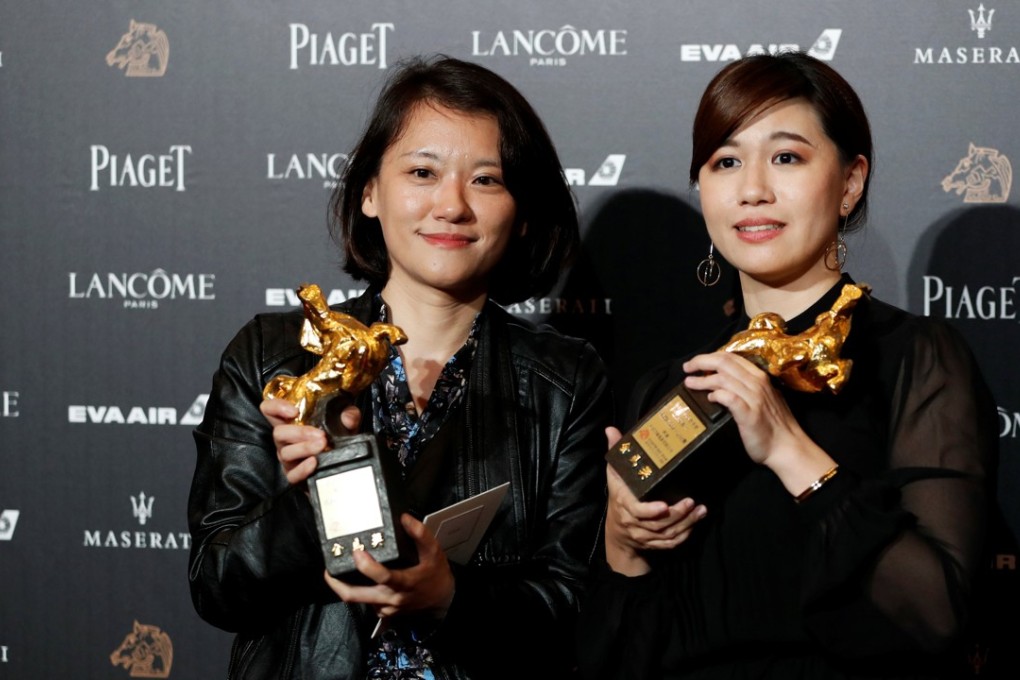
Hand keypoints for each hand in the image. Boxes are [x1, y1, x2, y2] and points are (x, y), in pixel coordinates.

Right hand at [259, 398, 361, 485]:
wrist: (344, 466)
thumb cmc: (337, 440)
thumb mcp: (345, 422)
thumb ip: (348, 415)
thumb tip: (347, 418)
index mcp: (292, 424)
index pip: (270, 410)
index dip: (275, 407)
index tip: (294, 411)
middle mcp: (285, 441)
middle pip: (278, 433)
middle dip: (299, 432)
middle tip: (320, 434)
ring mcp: (288, 459)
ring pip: (285, 453)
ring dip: (304, 448)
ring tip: (322, 446)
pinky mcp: (295, 476)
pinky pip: (292, 475)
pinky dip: (303, 469)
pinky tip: (314, 463)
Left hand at [323, 514, 454, 618]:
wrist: (442, 599)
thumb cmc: (435, 573)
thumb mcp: (433, 551)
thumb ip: (420, 534)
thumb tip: (403, 517)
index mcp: (404, 582)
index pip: (383, 577)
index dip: (367, 567)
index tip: (357, 552)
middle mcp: (391, 598)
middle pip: (357, 596)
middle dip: (338, 584)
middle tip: (328, 570)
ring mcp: (385, 608)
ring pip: (358, 600)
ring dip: (345, 586)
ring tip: (335, 570)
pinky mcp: (383, 613)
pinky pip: (364, 602)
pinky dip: (357, 591)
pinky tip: (355, 578)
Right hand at [603, 427, 705, 575]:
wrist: (616, 531)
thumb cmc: (618, 497)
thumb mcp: (614, 474)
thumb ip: (616, 452)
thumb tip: (611, 430)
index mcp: (625, 505)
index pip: (637, 511)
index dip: (651, 511)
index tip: (665, 505)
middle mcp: (634, 523)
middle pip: (658, 524)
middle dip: (677, 514)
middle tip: (692, 502)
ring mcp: (645, 536)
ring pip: (667, 534)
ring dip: (686, 524)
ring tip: (701, 510)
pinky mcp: (654, 544)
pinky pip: (670, 544)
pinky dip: (684, 536)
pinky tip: (695, 523)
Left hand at [682, 351, 802, 466]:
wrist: (788, 447)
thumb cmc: (774, 425)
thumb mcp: (763, 398)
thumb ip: (747, 387)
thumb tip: (722, 381)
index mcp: (760, 377)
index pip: (731, 357)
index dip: (710, 357)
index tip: (696, 363)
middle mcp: (757, 383)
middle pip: (724, 362)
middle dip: (701, 362)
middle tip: (687, 368)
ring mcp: (754, 398)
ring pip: (723, 378)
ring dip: (703, 379)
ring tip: (690, 383)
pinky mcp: (749, 414)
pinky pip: (729, 397)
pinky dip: (716, 394)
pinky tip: (709, 398)